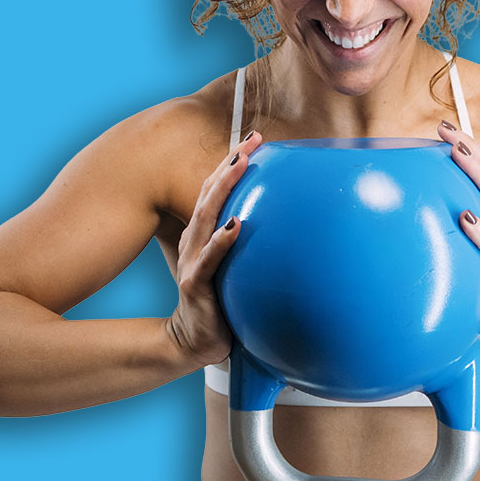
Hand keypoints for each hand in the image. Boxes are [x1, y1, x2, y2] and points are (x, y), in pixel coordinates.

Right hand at [168, 131, 261, 367]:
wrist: (193, 342)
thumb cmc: (218, 302)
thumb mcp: (233, 268)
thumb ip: (248, 248)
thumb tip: (287, 228)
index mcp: (204, 234)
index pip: (217, 191)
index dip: (233, 162)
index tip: (256, 139)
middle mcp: (195, 240)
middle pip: (211, 193)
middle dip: (230, 163)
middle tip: (251, 140)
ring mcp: (193, 260)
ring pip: (207, 216)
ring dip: (224, 187)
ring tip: (240, 163)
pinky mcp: (196, 284)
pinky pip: (211, 259)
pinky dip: (222, 240)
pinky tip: (236, 225)